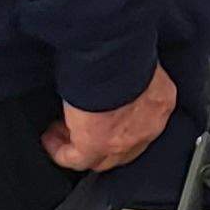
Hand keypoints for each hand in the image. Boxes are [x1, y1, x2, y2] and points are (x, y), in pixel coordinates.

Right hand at [44, 65, 177, 171]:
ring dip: (80, 146)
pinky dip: (60, 151)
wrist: (115, 53)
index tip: (103, 113)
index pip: (143, 123)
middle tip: (80, 127)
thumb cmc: (125, 50)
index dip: (121, 123)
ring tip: (60, 132)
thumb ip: (128, 76)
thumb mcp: (135, 63)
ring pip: (101, 158)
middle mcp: (147, 126)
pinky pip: (77, 159)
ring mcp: (123, 141)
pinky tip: (49, 139)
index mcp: (160, 102)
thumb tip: (115, 75)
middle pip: (124, 148)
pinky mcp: (96, 145)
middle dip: (102, 141)